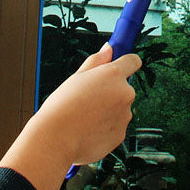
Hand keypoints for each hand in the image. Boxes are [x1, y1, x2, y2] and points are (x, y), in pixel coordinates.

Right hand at [0, 44, 140, 189]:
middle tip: (90, 98)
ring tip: (86, 117)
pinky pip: (116, 127)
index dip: (126, 63)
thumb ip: (97, 60)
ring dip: (109, 110)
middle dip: (112, 91)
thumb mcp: (76, 76)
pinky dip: (106, 128)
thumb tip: (108, 49)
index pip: (133, 61)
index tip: (121, 65)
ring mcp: (124, 115)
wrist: (55, 140)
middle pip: (124, 87)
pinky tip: (88, 130)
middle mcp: (124, 93)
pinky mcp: (121, 134)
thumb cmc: (62, 107)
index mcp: (114, 74)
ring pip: (120, 108)